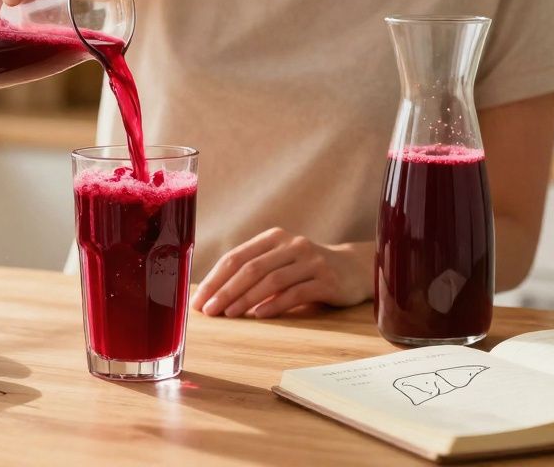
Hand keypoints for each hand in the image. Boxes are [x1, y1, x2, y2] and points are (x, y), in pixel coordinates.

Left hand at [190, 228, 373, 318]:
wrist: (354, 269)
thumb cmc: (307, 269)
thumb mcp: (280, 263)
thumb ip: (254, 272)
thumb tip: (214, 296)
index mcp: (274, 238)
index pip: (237, 257)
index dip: (215, 279)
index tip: (199, 300)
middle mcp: (292, 245)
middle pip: (251, 268)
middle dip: (226, 291)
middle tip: (209, 310)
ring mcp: (311, 260)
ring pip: (271, 280)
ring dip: (246, 299)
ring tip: (229, 315)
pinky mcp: (327, 279)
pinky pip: (296, 292)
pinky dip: (275, 304)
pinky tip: (259, 315)